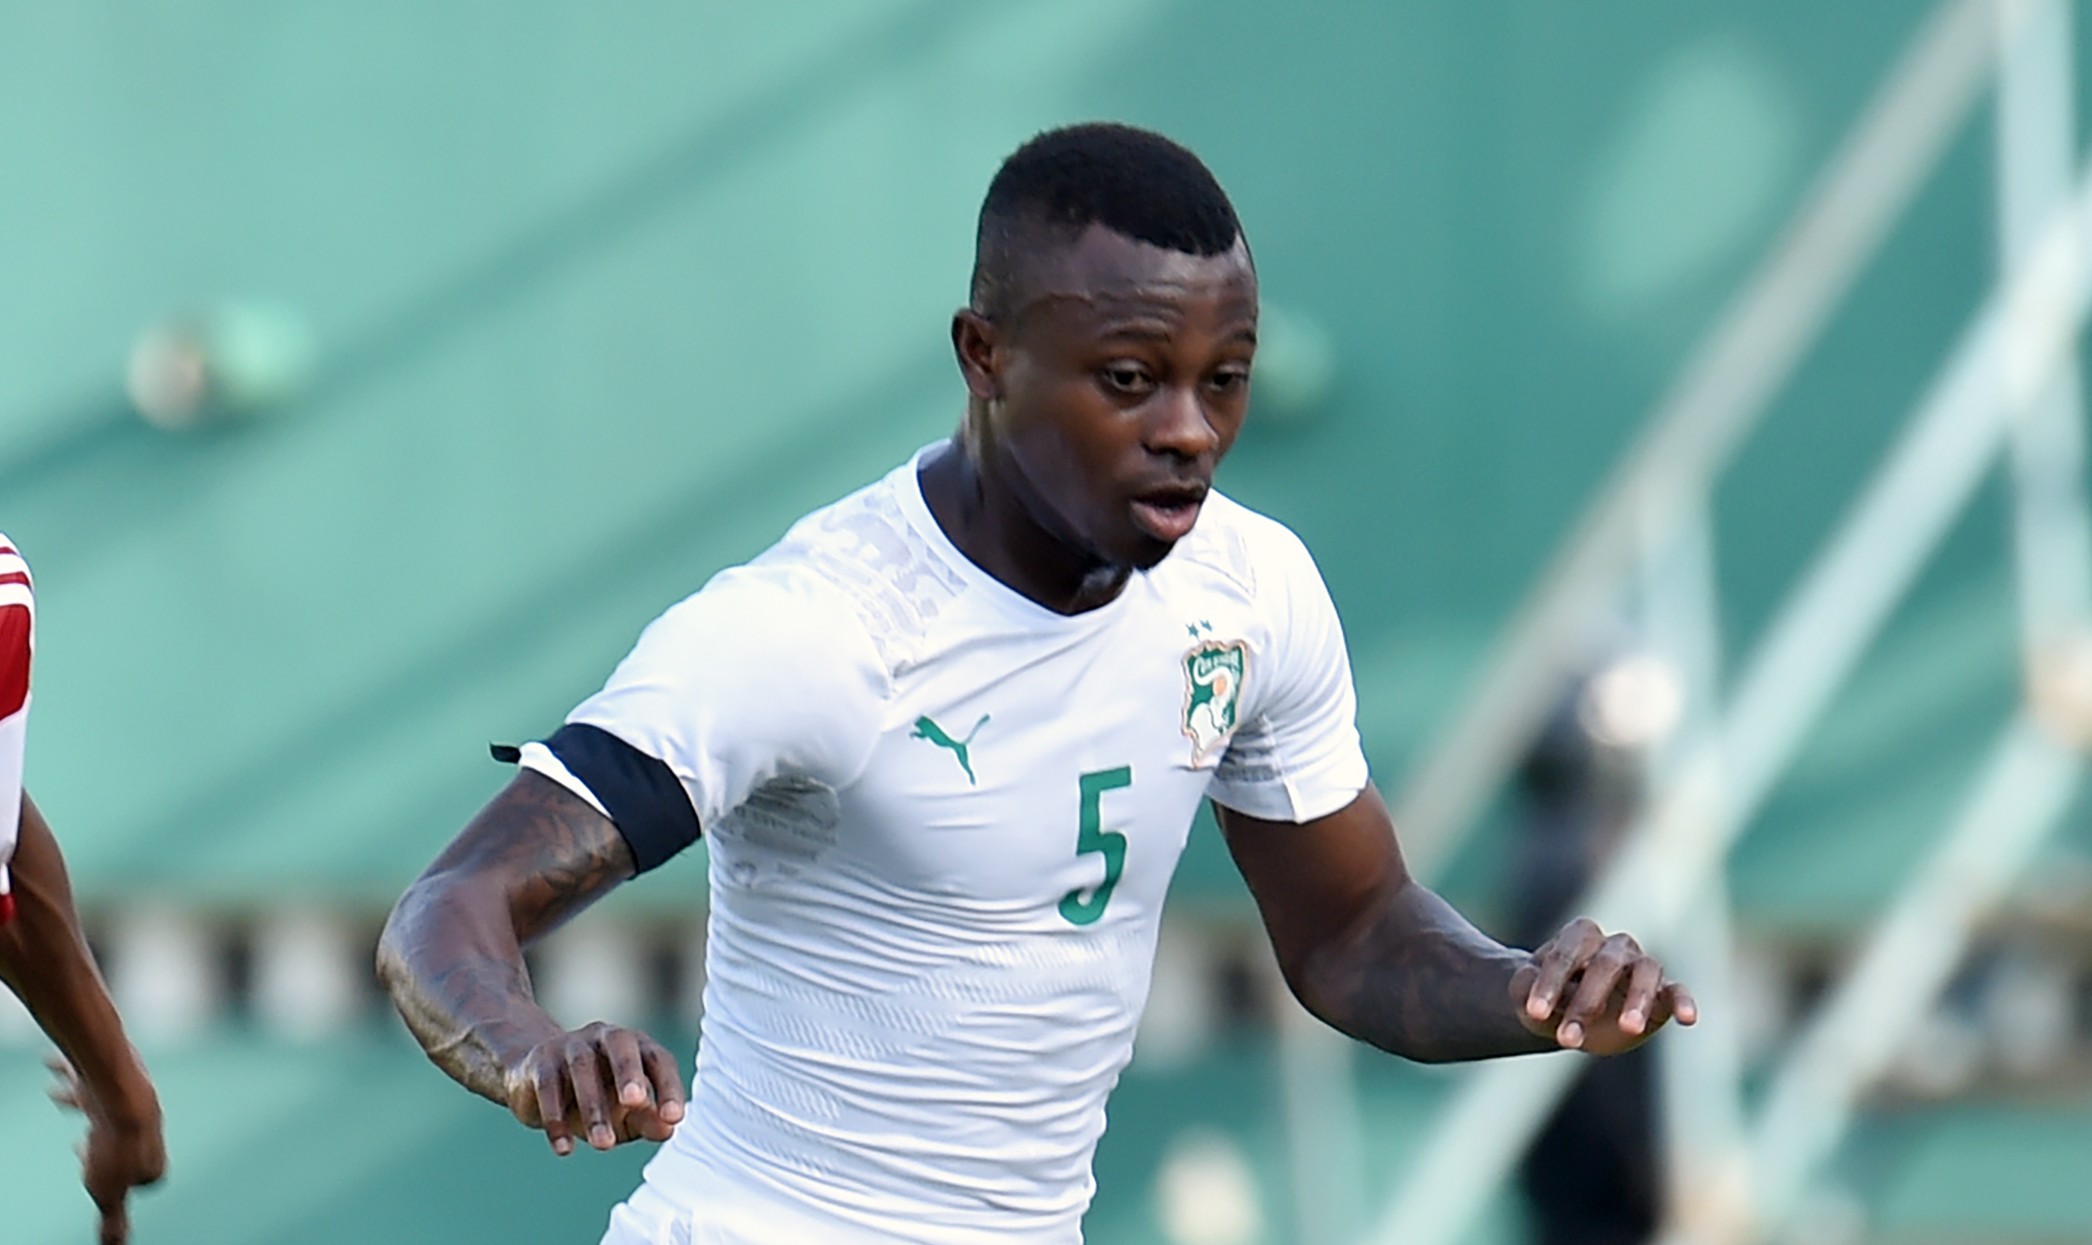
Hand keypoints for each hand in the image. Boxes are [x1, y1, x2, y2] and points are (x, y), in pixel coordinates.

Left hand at [46, 1056, 166, 1244]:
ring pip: (101, 1105)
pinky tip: (49, 1066)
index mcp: (151, 1159)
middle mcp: (147, 1129)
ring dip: (78, 1101)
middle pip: (122, 1139)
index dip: (115, 1179)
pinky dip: (70, 1075)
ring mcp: (134, 1102)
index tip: (92, 1174)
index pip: (141, 1174)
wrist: (117, 1092)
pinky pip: (89, 1077)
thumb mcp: (107, 1193)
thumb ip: (112, 1221)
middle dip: (99, 1142)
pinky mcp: (117, 1078)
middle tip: (80, 1144)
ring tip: (53, 1093)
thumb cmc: (113, 1146)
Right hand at [503, 1021, 685, 1155]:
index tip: (674, 1118)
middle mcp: (605, 1038)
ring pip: (582, 1068)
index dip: (668, 1087)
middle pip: (621, 1045)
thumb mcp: (627, 1114)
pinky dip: (556, 1119)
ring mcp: (570, 1045)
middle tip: (636, 1102)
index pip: (658, 1060)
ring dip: (593, 1108)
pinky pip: (547, 1087)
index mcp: (636, 1047)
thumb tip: (668, 1130)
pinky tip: (565, 1149)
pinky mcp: (540, 1062)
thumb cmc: (598, 1098)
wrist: (537, 1083)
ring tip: (604, 1145)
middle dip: (629, 1073)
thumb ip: (648, 1120)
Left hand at [1510, 917, 1697, 1055]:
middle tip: (1566, 1039)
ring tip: (1629, 1028)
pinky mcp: (1662, 993)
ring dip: (1637, 1000)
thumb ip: (1524, 988)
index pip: (1566, 954)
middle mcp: (1614, 946)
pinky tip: (1688, 1019)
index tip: (1535, 1012)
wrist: (1568, 1017)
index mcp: (1579, 936)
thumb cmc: (1549, 1001)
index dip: (1550, 983)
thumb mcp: (1528, 997)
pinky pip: (1676, 991)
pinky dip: (1684, 1001)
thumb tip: (1530, 984)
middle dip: (1585, 1002)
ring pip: (1646, 971)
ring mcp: (1640, 966)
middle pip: (1605, 964)